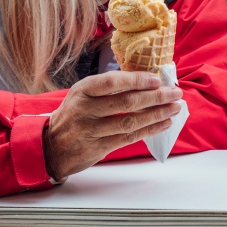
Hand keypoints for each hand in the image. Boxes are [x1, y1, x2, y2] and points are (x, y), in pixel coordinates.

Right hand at [43, 71, 182, 178]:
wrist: (51, 146)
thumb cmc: (74, 114)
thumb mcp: (82, 94)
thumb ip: (108, 88)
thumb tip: (145, 81)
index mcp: (83, 90)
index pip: (112, 82)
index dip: (136, 80)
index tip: (157, 79)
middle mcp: (86, 109)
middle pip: (126, 102)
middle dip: (155, 97)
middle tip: (175, 93)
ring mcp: (92, 130)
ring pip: (130, 122)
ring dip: (156, 114)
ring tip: (174, 108)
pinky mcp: (98, 147)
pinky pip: (128, 138)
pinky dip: (149, 130)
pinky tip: (163, 123)